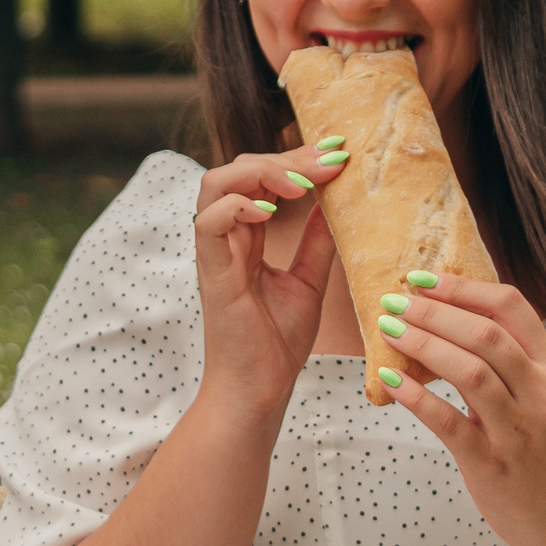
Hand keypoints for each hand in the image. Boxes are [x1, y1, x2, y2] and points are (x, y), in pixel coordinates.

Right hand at [191, 142, 345, 412]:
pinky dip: (237, 207)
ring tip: (299, 184)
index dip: (296, 159)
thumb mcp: (309, 282)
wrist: (260, 390)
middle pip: (238, 169)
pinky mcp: (212, 274)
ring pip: (215, 184)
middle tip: (328, 160)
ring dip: (259, 173)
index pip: (261, 178)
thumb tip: (336, 205)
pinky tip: (271, 213)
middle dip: (284, 156)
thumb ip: (316, 243)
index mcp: (246, 238)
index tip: (338, 155)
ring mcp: (216, 254)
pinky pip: (208, 223)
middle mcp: (227, 239)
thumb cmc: (276, 344)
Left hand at [374, 272, 545, 545]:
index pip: (511, 308)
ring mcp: (518, 430)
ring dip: (423, 345)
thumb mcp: (538, 393)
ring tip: (388, 330)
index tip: (423, 278)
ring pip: (471, 373)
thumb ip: (505, 359)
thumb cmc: (542, 447)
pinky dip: (416, 398)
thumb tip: (443, 315)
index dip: (464, 288)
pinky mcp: (493, 464)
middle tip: (394, 301)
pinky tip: (390, 381)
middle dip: (434, 312)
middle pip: (486, 335)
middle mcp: (540, 393)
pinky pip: (449, 423)